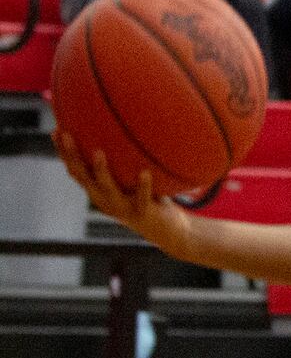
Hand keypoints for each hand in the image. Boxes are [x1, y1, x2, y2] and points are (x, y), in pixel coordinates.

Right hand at [55, 132, 192, 254]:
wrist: (167, 230)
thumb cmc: (149, 198)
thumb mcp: (133, 178)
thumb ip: (126, 160)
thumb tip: (125, 126)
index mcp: (98, 191)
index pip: (75, 170)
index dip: (64, 153)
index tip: (55, 131)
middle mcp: (105, 200)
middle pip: (83, 177)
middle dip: (72, 156)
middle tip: (66, 135)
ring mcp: (122, 208)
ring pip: (107, 189)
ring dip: (100, 170)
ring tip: (97, 152)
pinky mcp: (142, 213)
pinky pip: (142, 197)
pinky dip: (143, 185)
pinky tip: (145, 171)